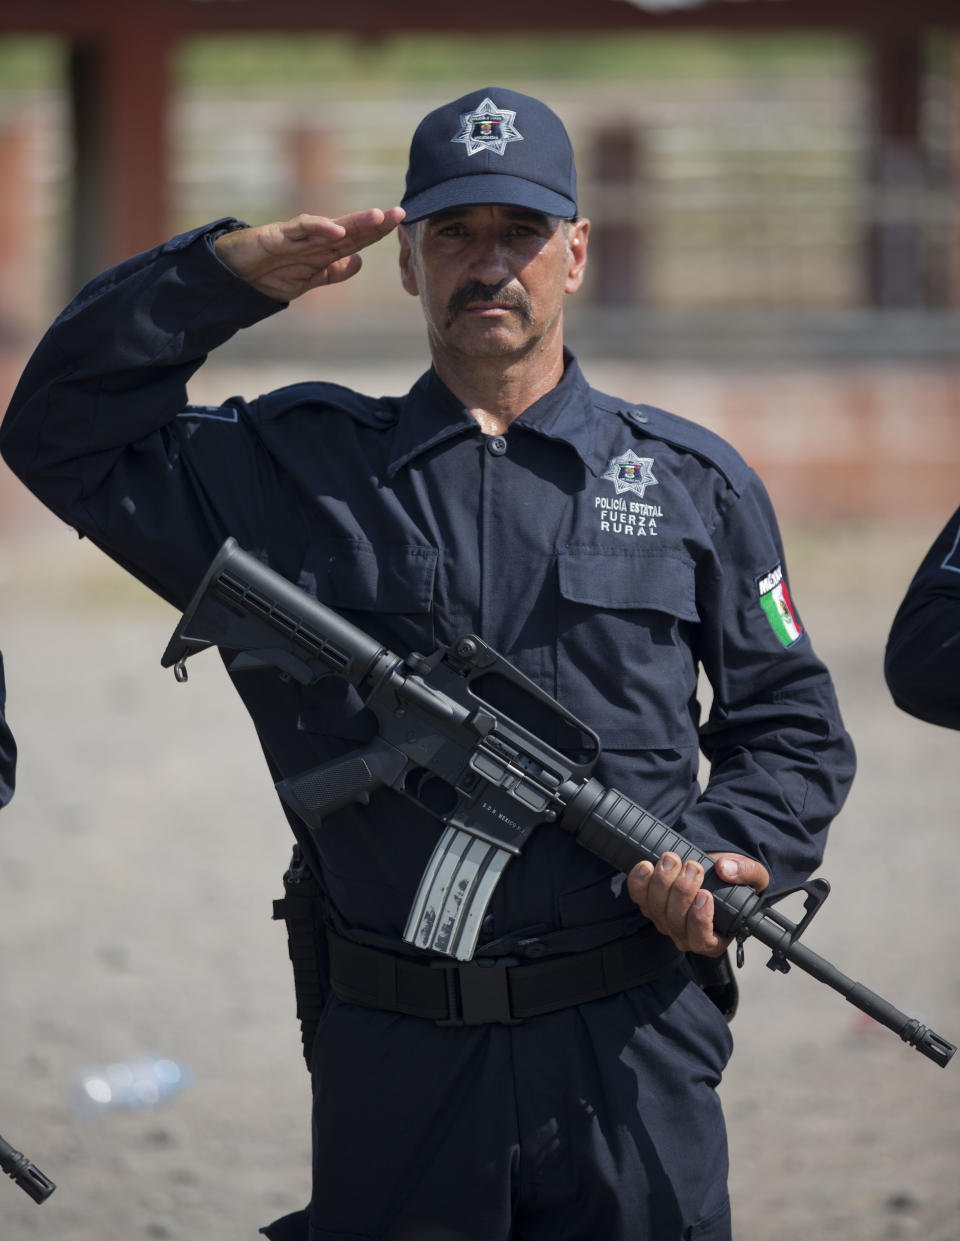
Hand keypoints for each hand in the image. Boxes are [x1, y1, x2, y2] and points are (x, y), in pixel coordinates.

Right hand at [214, 207, 405, 301]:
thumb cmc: (270, 274)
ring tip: (377, 217)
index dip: (377, 232)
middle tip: (399, 213)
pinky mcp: (278, 236)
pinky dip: (319, 228)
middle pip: (349, 230)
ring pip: (330, 226)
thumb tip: (360, 262)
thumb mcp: (308, 281)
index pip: (355, 239)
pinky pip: (301, 229)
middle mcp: (313, 240)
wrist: (234, 276)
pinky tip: (337, 230)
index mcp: (322, 251)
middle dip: (374, 223)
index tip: (400, 223)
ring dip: (354, 222)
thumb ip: (333, 273)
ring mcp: (297, 237)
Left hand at [626, 851, 769, 956]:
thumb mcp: (754, 878)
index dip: (699, 919)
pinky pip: (638, 897)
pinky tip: (647, 865)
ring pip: (655, 908)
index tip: (705, 894)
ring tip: (673, 859)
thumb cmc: (735, 884)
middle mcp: (685, 935)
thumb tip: (725, 869)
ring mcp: (664, 921)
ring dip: (662, 882)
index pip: (701, 940)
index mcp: (713, 939)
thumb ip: (746, 872)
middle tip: (693, 867)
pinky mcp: (648, 904)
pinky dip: (639, 881)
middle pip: (674, 921)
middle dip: (682, 891)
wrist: (714, 873)